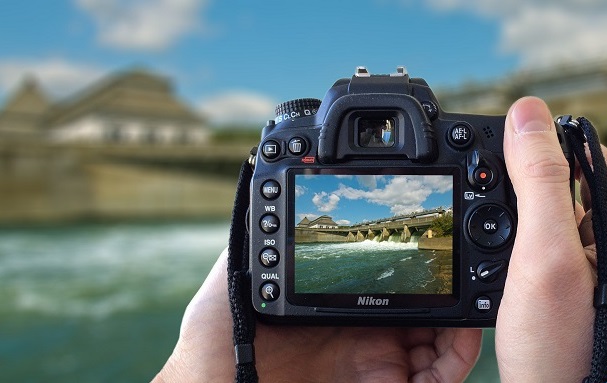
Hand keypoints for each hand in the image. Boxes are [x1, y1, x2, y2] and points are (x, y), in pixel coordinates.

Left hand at [153, 248, 481, 382]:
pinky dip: (459, 356)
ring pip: (438, 341)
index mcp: (338, 309)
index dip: (414, 268)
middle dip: (446, 286)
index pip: (388, 285)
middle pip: (421, 309)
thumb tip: (264, 201)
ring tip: (472, 291)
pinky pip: (436, 375)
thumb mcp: (234, 283)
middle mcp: (362, 335)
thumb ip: (256, 245)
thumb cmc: (220, 344)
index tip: (432, 243)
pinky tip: (464, 332)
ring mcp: (375, 363)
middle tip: (461, 262)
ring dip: (461, 319)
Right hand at [496, 97, 598, 381]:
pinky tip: (501, 250)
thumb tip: (526, 114)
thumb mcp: (544, 252)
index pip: (586, 153)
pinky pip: (536, 232)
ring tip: (495, 233)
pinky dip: (513, 232)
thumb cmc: (556, 342)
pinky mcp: (564, 269)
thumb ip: (540, 180)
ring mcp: (584, 253)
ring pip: (544, 204)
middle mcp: (600, 234)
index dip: (541, 143)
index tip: (502, 146)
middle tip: (496, 206)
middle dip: (521, 179)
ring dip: (513, 207)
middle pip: (561, 177)